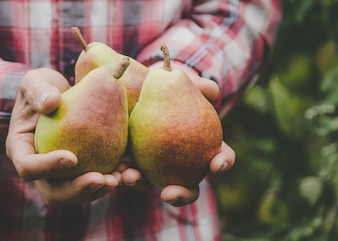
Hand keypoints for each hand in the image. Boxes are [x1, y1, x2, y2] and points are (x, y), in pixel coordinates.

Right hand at [5, 68, 120, 205]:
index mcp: (22, 150)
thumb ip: (38, 90)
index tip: (72, 157)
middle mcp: (41, 169)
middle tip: (101, 179)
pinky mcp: (83, 170)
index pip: (28, 168)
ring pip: (77, 193)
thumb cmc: (43, 87)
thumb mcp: (35, 81)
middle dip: (77, 191)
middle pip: (54, 192)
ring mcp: (62, 174)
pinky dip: (115, 179)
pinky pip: (98, 181)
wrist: (60, 96)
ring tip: (120, 178)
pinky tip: (132, 172)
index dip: (48, 168)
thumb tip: (52, 103)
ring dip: (99, 190)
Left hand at [122, 64, 235, 205]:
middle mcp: (182, 165)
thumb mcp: (178, 82)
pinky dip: (122, 175)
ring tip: (130, 178)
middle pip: (188, 188)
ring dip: (142, 184)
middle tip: (169, 193)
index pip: (220, 157)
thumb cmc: (163, 86)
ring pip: (152, 184)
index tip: (217, 165)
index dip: (223, 162)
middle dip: (181, 195)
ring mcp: (156, 169)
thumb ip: (196, 84)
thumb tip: (212, 90)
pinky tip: (115, 172)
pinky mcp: (132, 165)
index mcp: (202, 146)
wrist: (131, 86)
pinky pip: (128, 174)